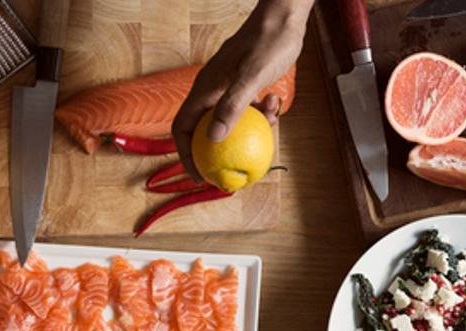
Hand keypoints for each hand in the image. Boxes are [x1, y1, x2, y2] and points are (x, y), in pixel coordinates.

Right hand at [171, 0, 309, 179]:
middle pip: (204, 130)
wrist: (282, 19)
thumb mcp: (251, 76)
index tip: (199, 176)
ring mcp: (228, 89)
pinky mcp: (245, 86)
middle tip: (229, 172)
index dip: (186, 155)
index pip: (183, 128)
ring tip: (263, 135)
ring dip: (246, 132)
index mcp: (205, 89)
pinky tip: (274, 107)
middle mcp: (212, 91)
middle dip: (215, 153)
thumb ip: (232, 106)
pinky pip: (247, 111)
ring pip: (229, 122)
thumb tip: (215, 139)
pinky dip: (260, 115)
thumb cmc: (266, 42)